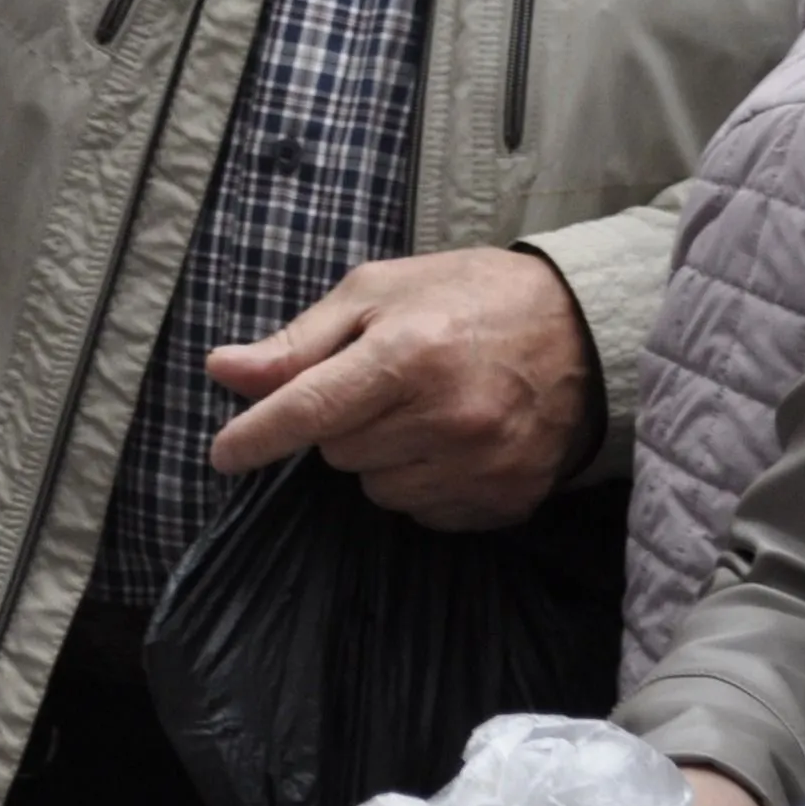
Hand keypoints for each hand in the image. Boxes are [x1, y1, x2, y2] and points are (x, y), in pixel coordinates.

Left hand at [204, 244, 599, 528]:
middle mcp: (446, 418)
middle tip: (384, 383)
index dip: (257, 435)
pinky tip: (452, 441)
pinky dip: (423, 483)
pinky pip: (425, 513)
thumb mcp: (379, 292)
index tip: (223, 454)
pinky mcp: (506, 500)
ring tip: (424, 408)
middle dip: (344, 422)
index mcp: (408, 355)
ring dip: (382, 457)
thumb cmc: (467, 297)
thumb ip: (300, 341)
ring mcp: (481, 466)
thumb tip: (223, 371)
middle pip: (339, 453)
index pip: (309, 410)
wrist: (581, 329)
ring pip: (378, 490)